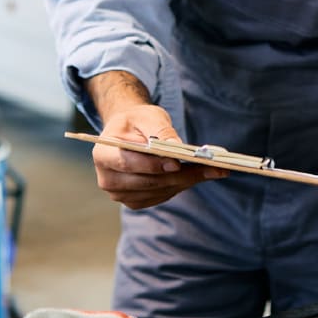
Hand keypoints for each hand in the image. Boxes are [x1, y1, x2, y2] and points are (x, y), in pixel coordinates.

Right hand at [93, 103, 225, 208]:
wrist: (129, 133)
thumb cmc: (137, 121)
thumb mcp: (148, 116)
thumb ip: (160, 130)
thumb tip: (176, 148)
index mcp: (102, 154)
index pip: (127, 163)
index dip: (152, 164)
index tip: (177, 162)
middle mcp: (108, 180)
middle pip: (147, 181)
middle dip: (181, 174)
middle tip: (211, 167)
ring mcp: (121, 195)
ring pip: (159, 190)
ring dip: (187, 180)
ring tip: (215, 170)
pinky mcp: (136, 201)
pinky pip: (163, 196)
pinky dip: (183, 185)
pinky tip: (201, 174)